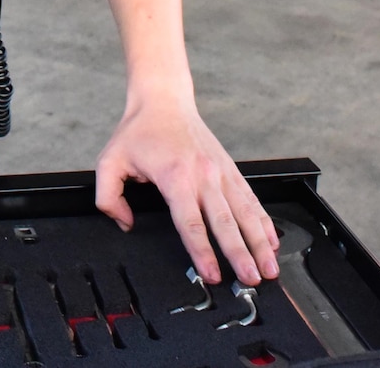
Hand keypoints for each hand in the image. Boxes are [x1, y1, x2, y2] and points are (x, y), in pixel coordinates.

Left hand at [94, 95, 278, 285]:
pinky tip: (272, 240)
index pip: (190, 223)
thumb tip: (124, 224)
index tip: (211, 274)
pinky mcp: (230, 169)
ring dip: (259, 242)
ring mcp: (220, 172)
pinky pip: (250, 199)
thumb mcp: (110, 161)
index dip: (202, 252)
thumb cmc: (139, 131)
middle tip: (250, 280)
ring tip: (269, 267)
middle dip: (240, 254)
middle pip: (225, 222)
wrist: (164, 99)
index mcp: (175, 177)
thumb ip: (108, 197)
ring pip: (245, 212)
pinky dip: (263, 221)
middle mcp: (203, 175)